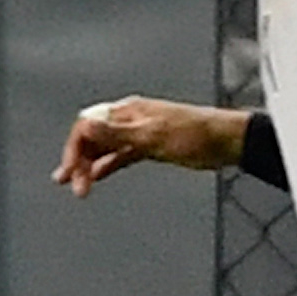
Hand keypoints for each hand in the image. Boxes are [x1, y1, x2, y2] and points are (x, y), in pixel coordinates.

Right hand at [52, 96, 246, 195]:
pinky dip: (107, 166)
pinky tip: (97, 177)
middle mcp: (130, 120)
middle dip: (77, 159)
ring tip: (75, 184)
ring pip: (105, 148)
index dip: (74, 149)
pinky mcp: (150, 146)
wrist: (226, 141)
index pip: (88, 126)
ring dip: (88, 165)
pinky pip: (120, 156)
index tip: (70, 172)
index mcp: (128, 111)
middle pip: (93, 137)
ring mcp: (139, 133)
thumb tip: (85, 126)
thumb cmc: (197, 133)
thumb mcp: (153, 135)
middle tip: (70, 183)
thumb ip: (117, 133)